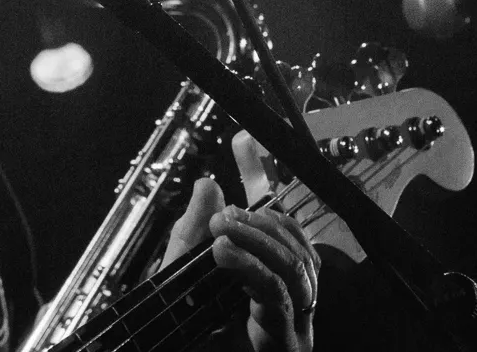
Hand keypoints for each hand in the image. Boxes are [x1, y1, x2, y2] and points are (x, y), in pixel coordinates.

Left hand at [164, 178, 318, 351]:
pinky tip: (224, 255)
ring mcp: (294, 319)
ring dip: (256, 239)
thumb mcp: (181, 272)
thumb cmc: (186, 330)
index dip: (262, 178)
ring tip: (221, 233)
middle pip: (295, 239)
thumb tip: (208, 183)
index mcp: (268, 274)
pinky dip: (251, 266)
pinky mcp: (287, 339)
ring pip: (294, 262)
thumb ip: (193, 231)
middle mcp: (289, 295)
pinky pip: (277, 290)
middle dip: (259, 219)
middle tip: (223, 216)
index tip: (244, 143)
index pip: (277, 220)